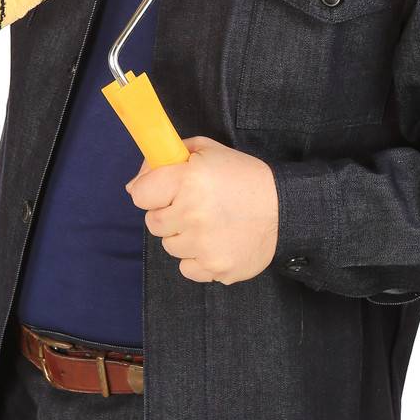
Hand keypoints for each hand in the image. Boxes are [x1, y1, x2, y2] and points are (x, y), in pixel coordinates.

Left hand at [124, 135, 278, 284]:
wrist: (285, 209)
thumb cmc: (244, 176)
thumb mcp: (208, 150)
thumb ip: (168, 157)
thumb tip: (134, 185)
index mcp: (188, 179)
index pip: (140, 194)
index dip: (151, 191)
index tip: (165, 190)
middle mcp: (191, 213)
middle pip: (153, 223)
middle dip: (168, 214)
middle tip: (193, 206)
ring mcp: (202, 245)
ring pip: (169, 246)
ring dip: (183, 236)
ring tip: (210, 224)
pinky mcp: (215, 268)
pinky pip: (187, 268)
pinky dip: (197, 259)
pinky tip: (216, 242)